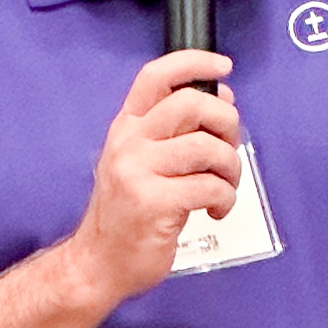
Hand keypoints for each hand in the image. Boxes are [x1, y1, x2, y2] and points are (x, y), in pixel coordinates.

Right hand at [63, 51, 239, 304]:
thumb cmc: (127, 214)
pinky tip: (214, 208)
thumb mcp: (140, 162)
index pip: (156, 77)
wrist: (97, 265)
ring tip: (224, 186)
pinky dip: (225, 198)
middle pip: (192, 103)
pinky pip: (211, 186)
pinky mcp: (154, 203)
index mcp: (127, 128)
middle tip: (230, 146)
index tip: (222, 66)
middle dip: (227, 120)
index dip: (193, 62)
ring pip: (208, 147)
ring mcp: (138, 172)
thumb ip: (174, 132)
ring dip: (231, 167)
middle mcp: (129, 143)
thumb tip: (221, 102)